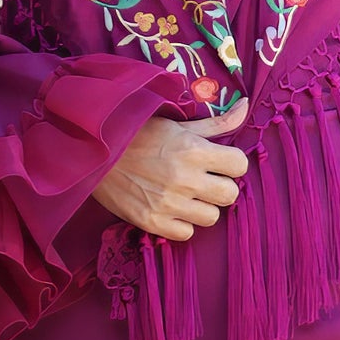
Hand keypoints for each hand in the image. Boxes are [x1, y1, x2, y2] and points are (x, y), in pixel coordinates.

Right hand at [93, 101, 248, 239]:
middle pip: (230, 195)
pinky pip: (186, 233)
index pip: (239, 165)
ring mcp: (168, 203)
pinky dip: (181, 224)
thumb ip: (216, 122)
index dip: (232, 164)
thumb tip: (246, 106)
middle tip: (204, 180)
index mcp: (193, 150)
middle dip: (220, 187)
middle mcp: (184, 178)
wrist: (93, 152)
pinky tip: (170, 208)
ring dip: (202, 207)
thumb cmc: (138, 134)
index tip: (219, 163)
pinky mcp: (152, 222)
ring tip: (185, 195)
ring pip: (211, 217)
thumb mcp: (178, 124)